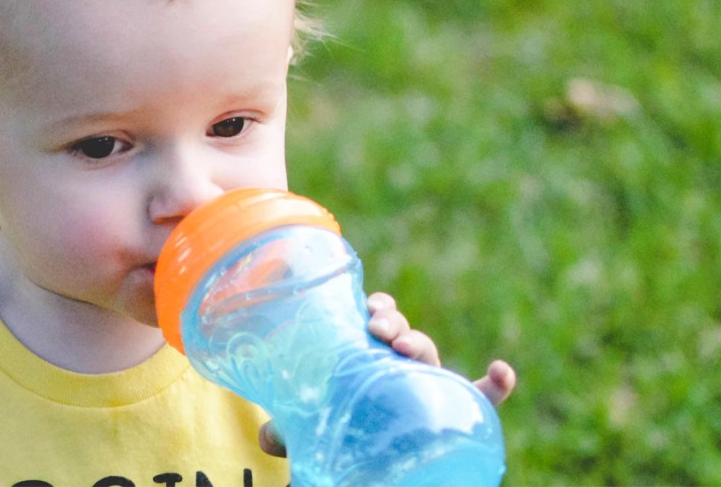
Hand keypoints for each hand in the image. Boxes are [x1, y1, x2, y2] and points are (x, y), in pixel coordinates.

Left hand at [258, 292, 516, 456]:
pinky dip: (498, 384)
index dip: (380, 308)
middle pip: (403, 332)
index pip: (380, 320)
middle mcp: (401, 364)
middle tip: (380, 329)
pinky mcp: (457, 410)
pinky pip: (484, 398)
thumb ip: (289, 431)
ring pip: (430, 354)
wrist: (369, 462)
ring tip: (407, 347)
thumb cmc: (342, 430)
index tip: (370, 313)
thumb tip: (268, 439)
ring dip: (421, 342)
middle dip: (393, 322)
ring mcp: (429, 385)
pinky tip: (502, 371)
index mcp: (371, 356)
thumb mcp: (312, 427)